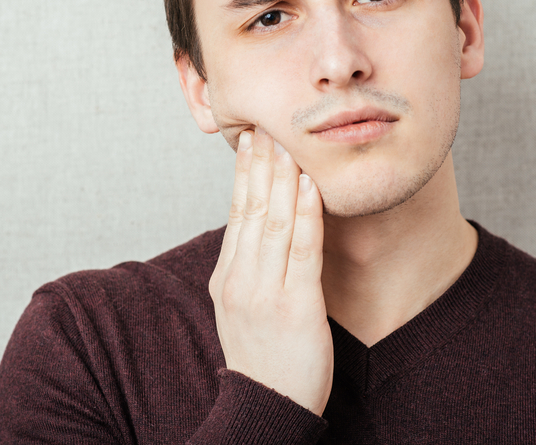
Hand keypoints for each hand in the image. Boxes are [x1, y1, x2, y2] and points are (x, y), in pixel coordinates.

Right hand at [208, 127, 332, 415]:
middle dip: (261, 164)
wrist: (266, 408)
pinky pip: (302, 250)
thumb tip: (261, 226)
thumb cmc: (263, 357)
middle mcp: (239, 280)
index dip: (244, 174)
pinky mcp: (296, 306)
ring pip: (275, 222)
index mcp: (225, 277)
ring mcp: (264, 293)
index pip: (236, 213)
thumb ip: (249, 267)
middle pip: (252, 209)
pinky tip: (310, 187)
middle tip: (268, 126)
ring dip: (283, 178)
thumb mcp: (241, 308)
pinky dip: (307, 214)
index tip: (251, 142)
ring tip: (289, 145)